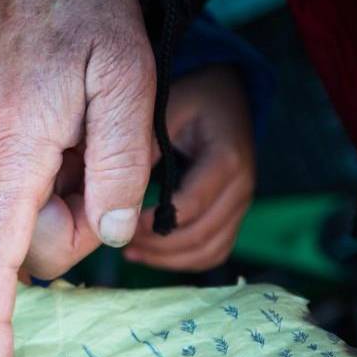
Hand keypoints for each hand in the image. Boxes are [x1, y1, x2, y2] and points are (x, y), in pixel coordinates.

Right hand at [0, 0, 154, 356]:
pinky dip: (4, 190)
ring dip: (31, 206)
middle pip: (11, 247)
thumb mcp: (128, 75)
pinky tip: (24, 140)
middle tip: (89, 171)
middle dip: (58, 231)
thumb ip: (124, 161)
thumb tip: (109, 235)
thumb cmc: (80, 15)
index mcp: (8, 146)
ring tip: (54, 145)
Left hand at [125, 65, 255, 270]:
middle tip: (120, 239)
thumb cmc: (190, 100)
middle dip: (157, 245)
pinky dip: (181, 260)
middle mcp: (242, 187)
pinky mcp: (233, 215)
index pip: (191, 206)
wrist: (223, 97)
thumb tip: (114, 185)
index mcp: (227, 159)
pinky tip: (148, 252)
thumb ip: (146, 145)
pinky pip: (212, 252)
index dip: (153, 222)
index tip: (121, 221)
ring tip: (130, 250)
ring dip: (167, 258)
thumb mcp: (167, 109)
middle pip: (201, 236)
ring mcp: (240, 204)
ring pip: (209, 251)